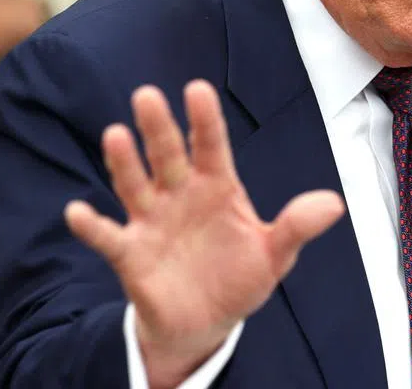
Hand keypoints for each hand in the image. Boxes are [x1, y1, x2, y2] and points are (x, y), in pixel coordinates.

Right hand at [64, 81, 343, 388]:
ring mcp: (152, 221)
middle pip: (168, 155)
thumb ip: (296, 227)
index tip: (197, 89)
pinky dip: (92, 226)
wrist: (205, 322)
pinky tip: (77, 212)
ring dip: (124, 162)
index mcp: (217, 186)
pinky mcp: (130, 253)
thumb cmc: (238, 276)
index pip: (211, 146)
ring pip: (135, 185)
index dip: (205, 120)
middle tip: (147, 95)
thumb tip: (334, 204)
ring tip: (115, 135)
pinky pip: (108, 237)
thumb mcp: (274, 255)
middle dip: (158, 128)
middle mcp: (179, 194)